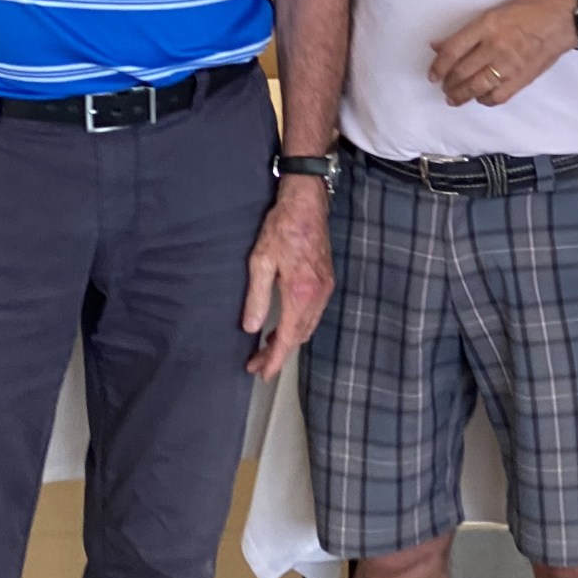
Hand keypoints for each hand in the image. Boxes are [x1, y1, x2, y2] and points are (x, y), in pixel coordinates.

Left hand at [242, 176, 333, 380]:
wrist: (307, 204)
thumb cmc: (282, 228)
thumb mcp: (261, 262)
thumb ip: (257, 298)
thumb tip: (250, 327)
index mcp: (301, 293)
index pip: (288, 338)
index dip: (274, 360)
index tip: (261, 373)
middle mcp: (318, 295)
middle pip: (300, 337)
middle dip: (279, 354)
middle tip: (257, 364)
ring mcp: (326, 288)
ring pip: (309, 327)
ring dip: (289, 341)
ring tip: (267, 348)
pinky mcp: (327, 281)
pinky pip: (314, 314)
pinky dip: (300, 327)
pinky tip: (285, 325)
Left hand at [429, 0, 577, 107]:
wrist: (562, 20)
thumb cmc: (528, 11)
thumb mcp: (495, 12)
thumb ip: (466, 31)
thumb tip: (438, 45)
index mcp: (487, 25)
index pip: (453, 50)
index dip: (438, 65)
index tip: (432, 75)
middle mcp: (495, 46)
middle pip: (462, 71)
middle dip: (448, 83)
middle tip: (443, 86)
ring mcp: (509, 65)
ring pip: (476, 87)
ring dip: (461, 95)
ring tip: (453, 98)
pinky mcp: (521, 78)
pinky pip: (497, 96)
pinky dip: (484, 100)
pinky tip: (479, 97)